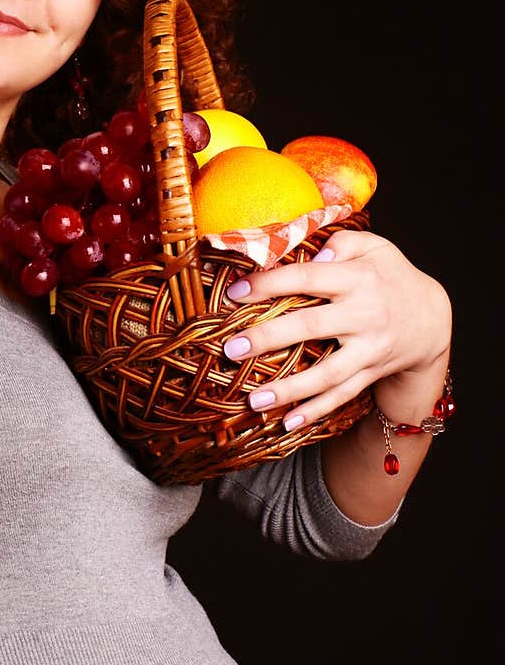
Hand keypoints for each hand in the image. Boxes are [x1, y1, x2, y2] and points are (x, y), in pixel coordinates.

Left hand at [221, 228, 452, 430]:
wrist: (432, 319)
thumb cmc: (390, 276)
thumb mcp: (374, 247)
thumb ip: (341, 241)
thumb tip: (312, 253)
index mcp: (358, 278)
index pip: (307, 277)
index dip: (269, 284)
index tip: (234, 293)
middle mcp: (364, 314)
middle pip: (311, 327)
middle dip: (269, 338)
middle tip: (232, 349)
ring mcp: (369, 349)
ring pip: (327, 374)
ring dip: (289, 390)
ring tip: (254, 400)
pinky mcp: (371, 373)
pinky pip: (342, 396)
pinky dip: (316, 411)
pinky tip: (288, 423)